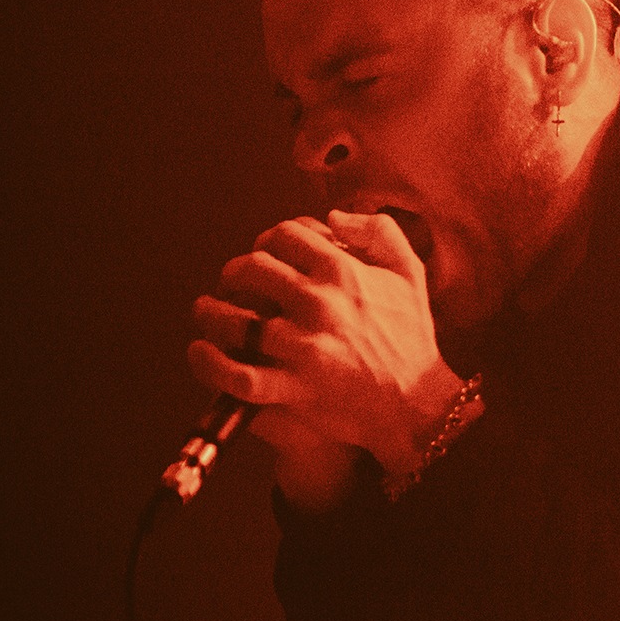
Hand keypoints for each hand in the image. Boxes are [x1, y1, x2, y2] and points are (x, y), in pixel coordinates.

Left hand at [189, 210, 466, 505]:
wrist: (417, 403)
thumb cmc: (412, 338)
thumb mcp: (410, 272)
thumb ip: (378, 231)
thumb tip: (333, 217)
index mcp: (343, 271)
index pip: (283, 235)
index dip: (267, 240)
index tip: (265, 254)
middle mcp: (319, 302)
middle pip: (251, 269)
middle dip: (235, 273)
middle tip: (233, 284)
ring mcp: (303, 346)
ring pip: (235, 318)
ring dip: (212, 312)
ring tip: (208, 312)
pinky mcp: (294, 387)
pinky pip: (237, 374)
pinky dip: (210, 363)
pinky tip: (202, 352)